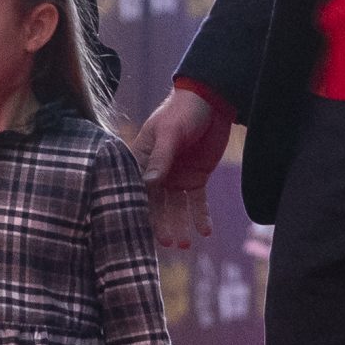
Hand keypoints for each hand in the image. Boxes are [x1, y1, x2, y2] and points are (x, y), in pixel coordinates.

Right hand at [134, 89, 233, 249]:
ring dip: (179, 225)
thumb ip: (161, 157)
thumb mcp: (170, 132)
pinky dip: (200, 216)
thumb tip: (149, 183)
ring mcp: (176, 177)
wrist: (211, 101)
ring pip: (175, 207)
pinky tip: (205, 232)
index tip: (133, 229)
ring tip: (184, 244)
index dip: (134, 208)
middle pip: (155, 203)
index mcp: (141, 159)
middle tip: (165, 243)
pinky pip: (197, 201)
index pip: (135, 187)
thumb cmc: (183, 111)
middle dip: (159, 223)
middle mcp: (156, 172)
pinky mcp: (196, 178)